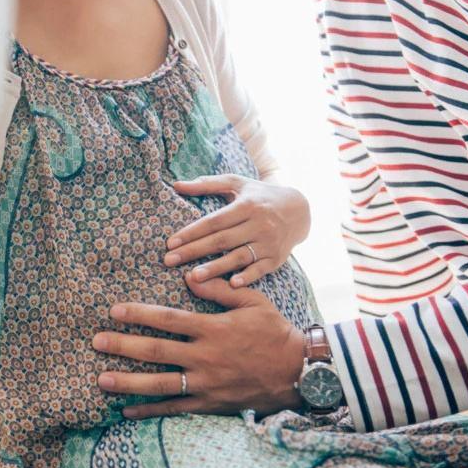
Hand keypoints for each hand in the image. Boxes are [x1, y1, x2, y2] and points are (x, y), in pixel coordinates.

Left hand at [93, 276, 304, 418]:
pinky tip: (127, 411)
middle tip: (96, 341)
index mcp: (213, 329)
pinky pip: (176, 409)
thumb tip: (188, 277)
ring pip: (161, 384)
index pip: (168, 320)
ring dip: (128, 382)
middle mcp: (205, 357)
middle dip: (123, 346)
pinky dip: (150, 411)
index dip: (139, 315)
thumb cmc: (275, 332)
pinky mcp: (210, 404)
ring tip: (101, 379)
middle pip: (156, 352)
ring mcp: (207, 383)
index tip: (114, 310)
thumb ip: (219, 289)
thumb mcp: (252, 301)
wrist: (298, 372)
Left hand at [166, 175, 309, 287]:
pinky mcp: (276, 258)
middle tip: (169, 261)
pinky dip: (247, 276)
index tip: (170, 242)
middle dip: (193, 251)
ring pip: (238, 257)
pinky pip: (259, 269)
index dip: (191, 232)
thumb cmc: (259, 196)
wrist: (299, 210)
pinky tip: (231, 284)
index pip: (214, 221)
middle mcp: (258, 224)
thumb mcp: (237, 183)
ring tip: (193, 277)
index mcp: (246, 205)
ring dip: (215, 268)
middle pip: (221, 240)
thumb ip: (207, 184)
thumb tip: (177, 185)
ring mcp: (268, 242)